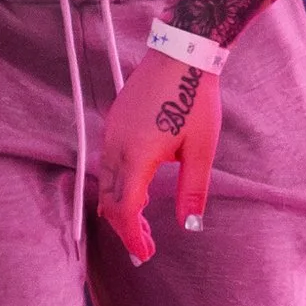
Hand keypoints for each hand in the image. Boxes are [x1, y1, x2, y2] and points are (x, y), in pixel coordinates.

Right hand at [98, 51, 222, 261]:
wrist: (182, 53)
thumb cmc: (195, 98)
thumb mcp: (201, 149)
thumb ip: (192, 190)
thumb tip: (189, 225)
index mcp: (137, 155)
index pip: (124, 209)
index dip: (132, 235)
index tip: (145, 252)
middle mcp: (116, 145)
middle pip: (109, 200)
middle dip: (125, 226)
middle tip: (146, 243)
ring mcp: (111, 132)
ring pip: (104, 182)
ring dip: (120, 205)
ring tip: (144, 220)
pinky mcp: (114, 123)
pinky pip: (107, 163)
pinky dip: (118, 184)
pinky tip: (139, 188)